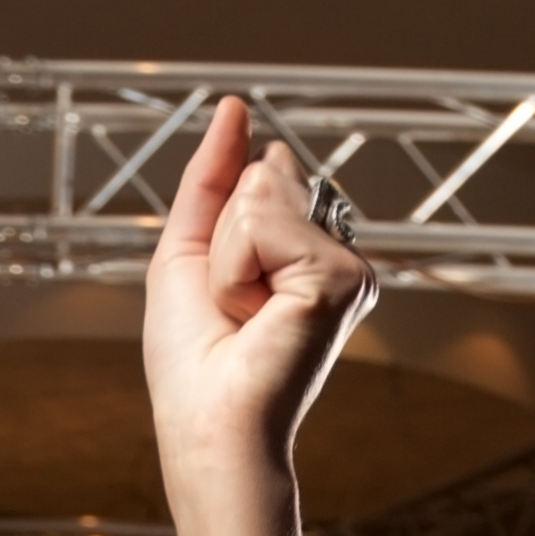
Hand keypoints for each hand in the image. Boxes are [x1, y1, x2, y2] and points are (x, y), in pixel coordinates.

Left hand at [142, 93, 373, 493]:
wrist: (209, 428)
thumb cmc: (195, 364)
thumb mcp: (188, 251)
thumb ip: (212, 177)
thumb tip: (234, 108)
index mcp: (304, 249)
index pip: (260, 174)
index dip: (221, 223)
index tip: (227, 293)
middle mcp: (334, 254)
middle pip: (261, 175)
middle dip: (221, 240)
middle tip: (231, 309)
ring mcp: (345, 267)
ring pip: (262, 194)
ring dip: (226, 258)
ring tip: (241, 315)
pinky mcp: (344, 279)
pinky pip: (263, 224)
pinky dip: (235, 270)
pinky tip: (255, 316)